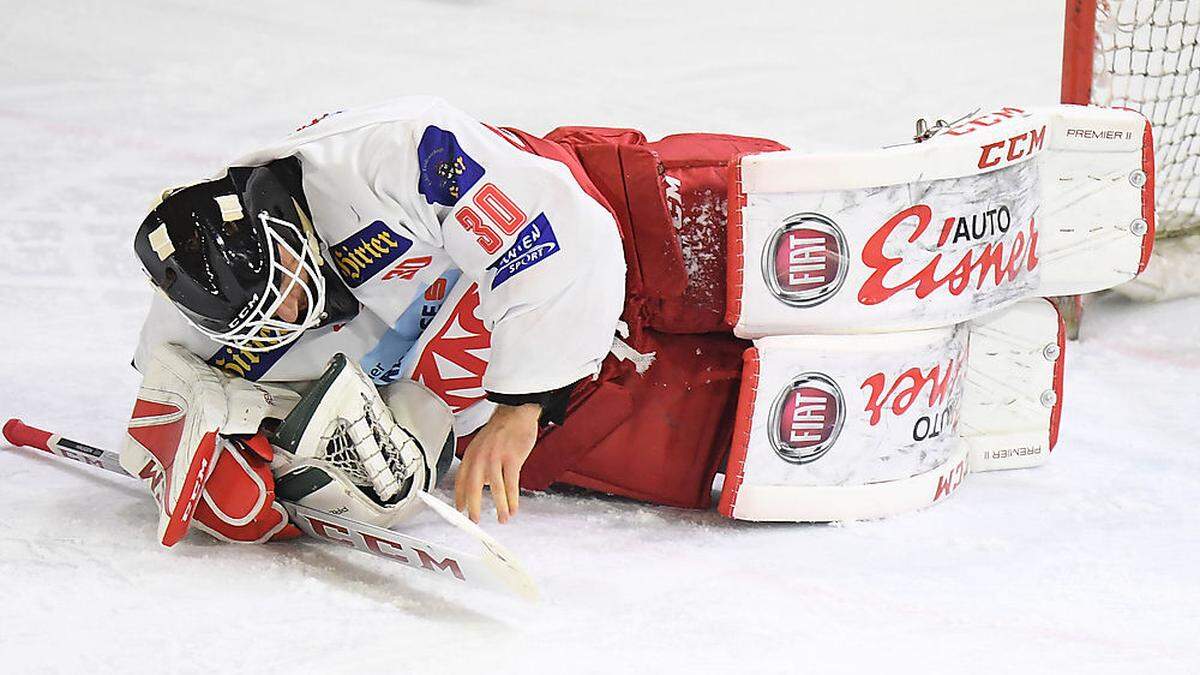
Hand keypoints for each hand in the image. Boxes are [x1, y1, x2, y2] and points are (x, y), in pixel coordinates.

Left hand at [454, 403, 540, 522]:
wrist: (516, 412)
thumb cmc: (502, 429)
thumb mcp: (483, 445)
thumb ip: (480, 465)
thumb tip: (481, 485)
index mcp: (471, 454)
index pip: (461, 480)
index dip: (460, 497)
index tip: (460, 510)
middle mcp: (480, 457)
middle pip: (473, 487)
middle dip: (474, 507)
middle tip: (475, 521)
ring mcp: (496, 458)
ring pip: (495, 488)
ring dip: (499, 507)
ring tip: (502, 519)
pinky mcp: (512, 458)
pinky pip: (511, 484)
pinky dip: (512, 499)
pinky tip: (514, 508)